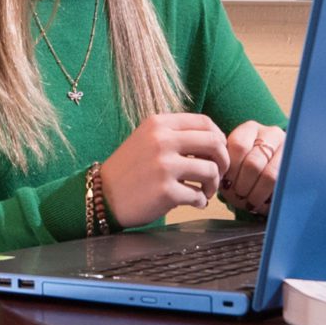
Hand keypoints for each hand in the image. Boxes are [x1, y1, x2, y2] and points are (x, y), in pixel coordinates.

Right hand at [99, 113, 230, 226]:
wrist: (102, 196)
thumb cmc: (130, 169)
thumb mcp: (147, 139)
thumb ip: (177, 135)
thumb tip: (216, 140)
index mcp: (159, 124)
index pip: (205, 122)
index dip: (219, 137)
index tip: (218, 152)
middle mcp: (162, 141)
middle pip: (214, 143)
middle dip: (223, 160)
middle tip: (218, 173)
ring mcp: (164, 166)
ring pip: (211, 170)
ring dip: (214, 184)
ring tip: (205, 191)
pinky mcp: (165, 191)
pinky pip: (199, 195)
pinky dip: (201, 201)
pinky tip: (193, 202)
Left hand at [220, 119, 285, 215]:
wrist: (272, 171)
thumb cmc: (244, 171)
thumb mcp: (233, 162)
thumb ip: (223, 165)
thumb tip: (217, 181)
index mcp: (250, 129)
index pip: (238, 147)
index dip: (231, 170)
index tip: (225, 185)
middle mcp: (271, 133)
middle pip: (254, 163)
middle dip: (242, 186)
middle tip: (237, 198)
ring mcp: (287, 149)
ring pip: (270, 176)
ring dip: (256, 194)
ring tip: (250, 203)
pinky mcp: (296, 167)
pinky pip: (282, 185)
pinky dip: (269, 199)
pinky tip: (262, 204)